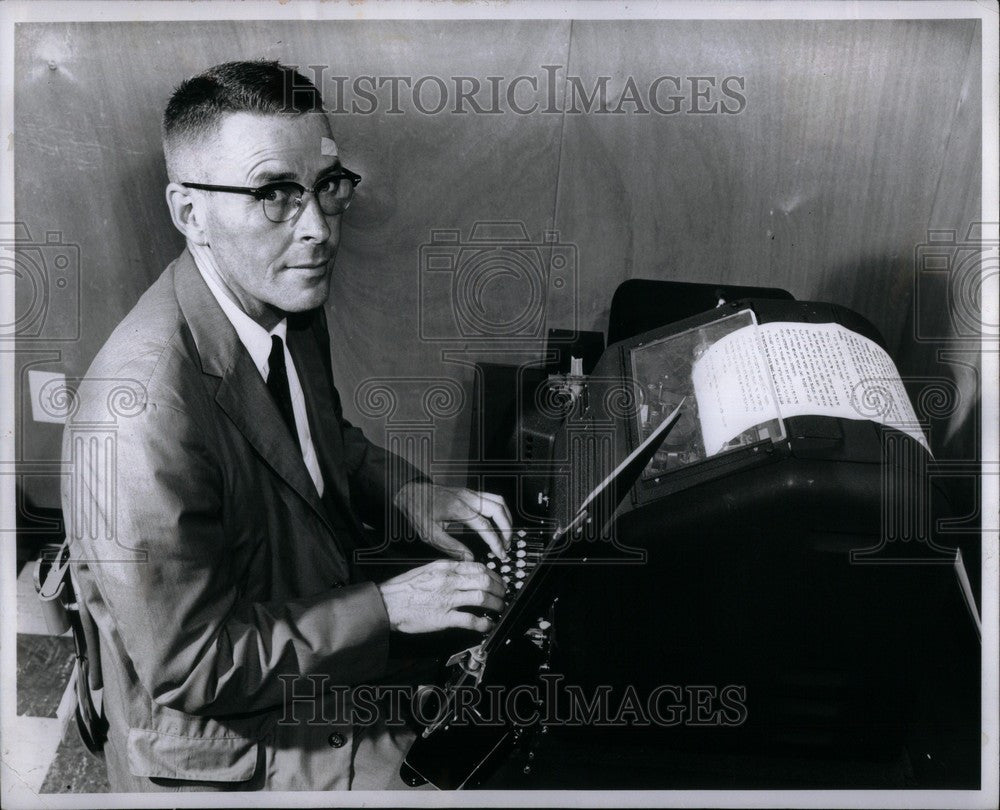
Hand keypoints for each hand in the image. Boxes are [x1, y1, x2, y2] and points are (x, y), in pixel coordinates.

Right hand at [377, 560, 506, 633]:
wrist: (387, 603)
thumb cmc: (403, 588)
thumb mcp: (427, 569)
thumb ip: (447, 569)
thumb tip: (465, 571)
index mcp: (445, 567)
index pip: (478, 567)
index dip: (494, 575)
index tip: (498, 581)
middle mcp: (449, 581)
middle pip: (485, 581)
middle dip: (500, 589)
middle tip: (503, 595)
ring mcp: (447, 599)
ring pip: (482, 598)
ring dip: (496, 605)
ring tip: (499, 609)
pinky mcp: (444, 617)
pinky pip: (470, 620)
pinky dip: (484, 623)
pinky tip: (487, 625)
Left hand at [393, 482, 512, 560]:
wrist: (411, 491)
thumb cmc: (418, 511)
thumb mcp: (430, 534)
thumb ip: (451, 547)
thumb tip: (469, 559)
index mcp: (457, 508)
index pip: (484, 525)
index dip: (495, 541)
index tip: (500, 553)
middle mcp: (467, 497)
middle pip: (498, 510)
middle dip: (507, 529)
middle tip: (506, 546)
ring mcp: (470, 493)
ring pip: (499, 501)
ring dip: (507, 519)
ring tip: (506, 535)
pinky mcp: (470, 492)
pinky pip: (493, 498)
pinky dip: (501, 511)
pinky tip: (499, 522)